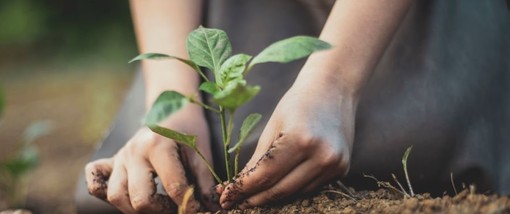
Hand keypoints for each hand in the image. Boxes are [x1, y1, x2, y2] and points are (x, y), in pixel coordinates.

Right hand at [85, 106, 217, 212]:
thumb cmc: (188, 128)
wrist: (171, 107)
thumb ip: (204, 180)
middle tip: (177, 208)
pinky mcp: (112, 161)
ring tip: (158, 206)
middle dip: (161, 211)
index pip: (173, 188)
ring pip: (116, 196)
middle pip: (139, 198)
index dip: (189, 205)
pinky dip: (105, 195)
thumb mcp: (201, 150)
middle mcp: (133, 152)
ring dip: (135, 209)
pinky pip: (96, 183)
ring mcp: (120, 157)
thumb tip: (211, 207)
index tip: (199, 211)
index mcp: (157, 146)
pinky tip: (127, 198)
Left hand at [218, 75, 355, 208]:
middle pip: (280, 190)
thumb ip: (257, 159)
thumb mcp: (273, 126)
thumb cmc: (298, 103)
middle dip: (254, 199)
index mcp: (300, 139)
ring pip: (295, 192)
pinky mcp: (343, 168)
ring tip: (252, 197)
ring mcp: (335, 164)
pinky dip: (293, 188)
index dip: (242, 189)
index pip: (265, 175)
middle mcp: (321, 155)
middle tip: (234, 203)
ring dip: (272, 196)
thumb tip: (238, 186)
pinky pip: (310, 187)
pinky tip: (278, 185)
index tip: (225, 198)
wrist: (334, 88)